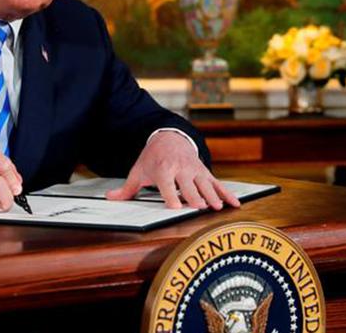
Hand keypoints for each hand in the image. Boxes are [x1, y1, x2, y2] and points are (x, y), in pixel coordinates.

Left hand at [105, 131, 239, 209]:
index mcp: (163, 170)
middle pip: (189, 186)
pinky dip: (227, 193)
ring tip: (218, 208)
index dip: (172, 196)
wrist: (169, 137)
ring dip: (213, 196)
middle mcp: (180, 169)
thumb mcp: (138, 170)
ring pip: (205, 184)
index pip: (167, 185)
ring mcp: (194, 170)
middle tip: (201, 208)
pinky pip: (217, 183)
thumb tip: (110, 198)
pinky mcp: (204, 171)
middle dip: (195, 197)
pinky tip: (235, 204)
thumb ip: (127, 188)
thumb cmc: (152, 159)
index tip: (177, 208)